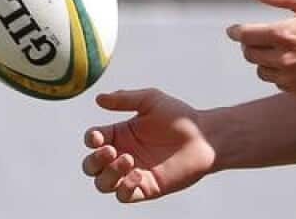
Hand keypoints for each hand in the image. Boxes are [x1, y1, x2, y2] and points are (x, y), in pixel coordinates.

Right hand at [81, 89, 216, 202]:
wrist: (204, 137)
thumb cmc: (179, 117)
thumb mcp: (150, 100)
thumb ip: (124, 99)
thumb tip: (98, 99)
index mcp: (119, 134)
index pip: (93, 141)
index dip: (91, 140)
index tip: (99, 137)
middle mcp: (122, 154)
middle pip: (91, 166)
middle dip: (94, 161)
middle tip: (111, 151)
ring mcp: (132, 173)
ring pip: (103, 184)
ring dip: (107, 175)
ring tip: (127, 160)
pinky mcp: (146, 188)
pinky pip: (124, 196)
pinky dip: (124, 188)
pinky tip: (136, 174)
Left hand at [227, 0, 295, 96]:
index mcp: (283, 35)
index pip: (245, 36)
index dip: (236, 32)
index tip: (233, 30)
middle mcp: (284, 59)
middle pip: (250, 55)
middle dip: (250, 45)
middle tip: (259, 37)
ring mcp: (293, 78)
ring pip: (262, 72)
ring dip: (264, 61)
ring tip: (279, 50)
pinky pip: (280, 84)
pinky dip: (281, 74)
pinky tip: (294, 63)